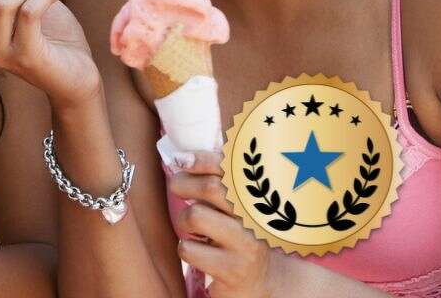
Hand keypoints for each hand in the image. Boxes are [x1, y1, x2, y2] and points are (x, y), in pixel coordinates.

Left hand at [171, 151, 318, 296]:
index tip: (181, 160)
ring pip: (195, 215)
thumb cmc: (239, 236)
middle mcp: (256, 219)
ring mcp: (246, 245)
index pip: (231, 168)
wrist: (261, 283)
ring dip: (183, 219)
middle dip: (183, 183)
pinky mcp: (231, 270)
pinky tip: (198, 251)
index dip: (202, 159)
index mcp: (258, 198)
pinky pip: (188, 249)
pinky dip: (185, 248)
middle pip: (212, 187)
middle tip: (178, 188)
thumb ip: (218, 183)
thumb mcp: (235, 208)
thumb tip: (182, 158)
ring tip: (193, 227)